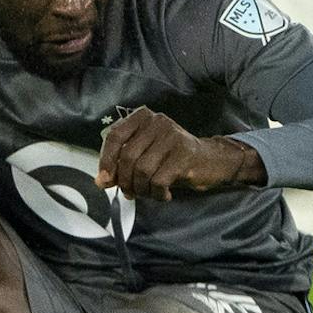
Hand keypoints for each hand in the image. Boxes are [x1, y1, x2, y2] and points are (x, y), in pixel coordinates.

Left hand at [95, 108, 265, 199]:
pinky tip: (164, 194)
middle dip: (125, 181)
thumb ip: (122, 165)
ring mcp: (172, 136)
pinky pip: (158, 180)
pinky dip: (157, 193)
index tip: (105, 180)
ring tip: (148, 194)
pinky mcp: (184, 154)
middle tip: (130, 193)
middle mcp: (157, 122)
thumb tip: (101, 181)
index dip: (106, 160)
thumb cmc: (173, 159)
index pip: (115, 136)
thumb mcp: (145, 157)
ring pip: (142, 170)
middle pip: (128, 156)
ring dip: (141, 189)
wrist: (211, 161)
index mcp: (143, 117)